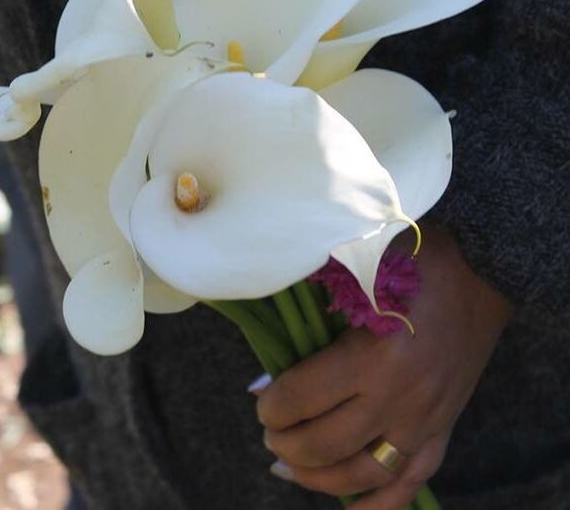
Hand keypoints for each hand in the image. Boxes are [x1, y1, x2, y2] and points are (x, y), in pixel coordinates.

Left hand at [255, 226, 510, 508]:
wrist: (483, 273)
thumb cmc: (412, 261)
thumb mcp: (354, 271)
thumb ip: (312, 303)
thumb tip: (272, 343)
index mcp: (373, 356)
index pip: (301, 400)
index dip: (271, 407)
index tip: (262, 401)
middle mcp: (400, 398)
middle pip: (326, 445)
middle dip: (286, 444)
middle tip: (271, 433)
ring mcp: (425, 420)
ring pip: (364, 473)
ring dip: (319, 479)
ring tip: (289, 468)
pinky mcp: (443, 429)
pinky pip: (412, 481)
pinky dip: (379, 504)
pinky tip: (349, 507)